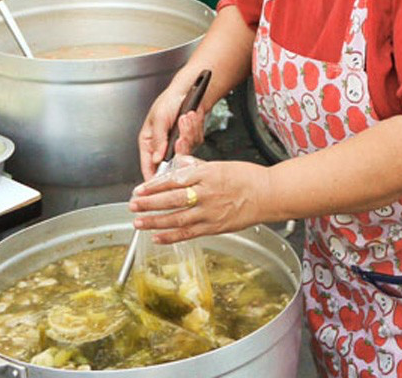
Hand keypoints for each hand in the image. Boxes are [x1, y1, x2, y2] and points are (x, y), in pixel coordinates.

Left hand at [129, 156, 270, 242]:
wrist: (269, 195)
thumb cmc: (247, 177)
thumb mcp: (219, 165)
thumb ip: (196, 168)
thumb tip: (177, 167)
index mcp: (206, 174)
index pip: (174, 180)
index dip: (153, 186)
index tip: (139, 189)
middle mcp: (206, 194)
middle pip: (171, 199)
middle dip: (149, 203)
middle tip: (132, 205)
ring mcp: (210, 212)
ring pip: (177, 218)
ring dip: (155, 221)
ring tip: (138, 222)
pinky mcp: (215, 227)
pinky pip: (189, 233)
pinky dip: (171, 236)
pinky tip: (157, 237)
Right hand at [138, 85, 206, 179]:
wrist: (188, 91)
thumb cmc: (168, 101)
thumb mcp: (159, 119)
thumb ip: (158, 141)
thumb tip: (156, 159)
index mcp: (149, 142)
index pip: (148, 165)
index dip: (152, 178)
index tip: (156, 187)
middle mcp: (162, 146)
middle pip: (170, 161)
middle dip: (177, 147)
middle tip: (179, 137)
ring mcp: (177, 144)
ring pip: (185, 151)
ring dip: (187, 133)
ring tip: (185, 116)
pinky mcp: (190, 141)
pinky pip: (194, 142)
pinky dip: (193, 128)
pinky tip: (191, 116)